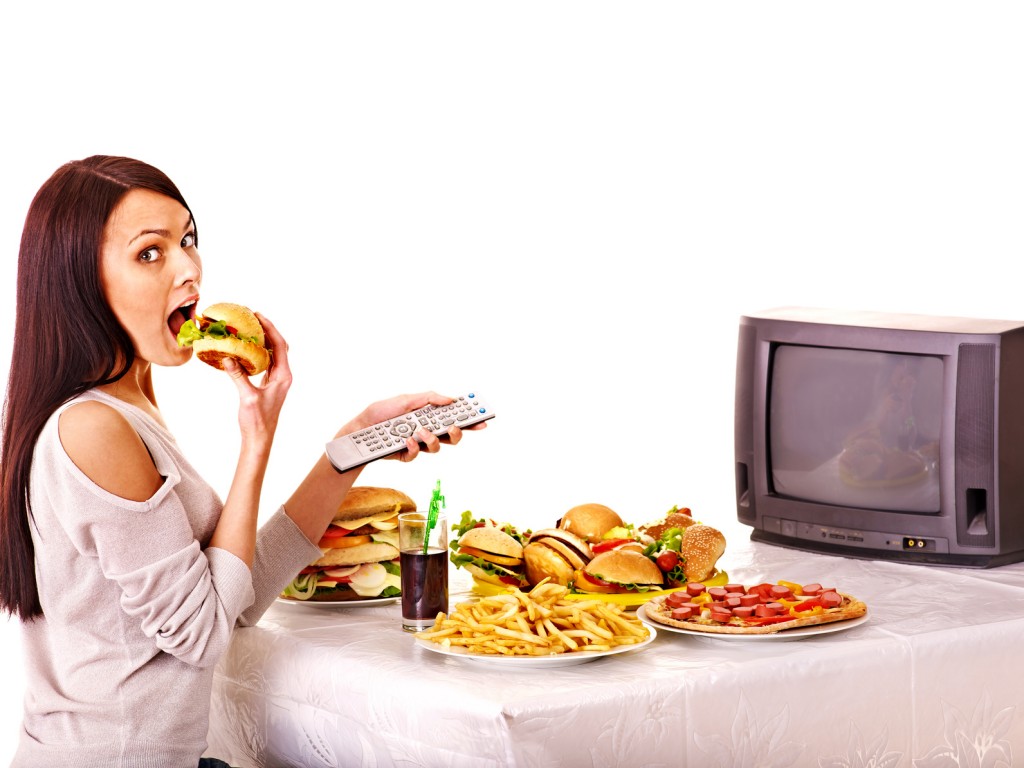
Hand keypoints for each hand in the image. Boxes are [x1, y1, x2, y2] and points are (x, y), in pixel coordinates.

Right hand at [222, 312, 291, 449]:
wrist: (260, 437)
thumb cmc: (257, 420)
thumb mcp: (247, 397)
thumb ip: (238, 376)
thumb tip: (228, 357)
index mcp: (283, 376)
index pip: (280, 345)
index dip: (270, 328)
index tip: (259, 316)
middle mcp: (283, 375)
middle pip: (278, 346)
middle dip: (266, 330)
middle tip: (252, 317)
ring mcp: (276, 379)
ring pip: (272, 353)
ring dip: (261, 340)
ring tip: (248, 328)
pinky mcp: (268, 383)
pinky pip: (264, 361)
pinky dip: (256, 352)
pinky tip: (244, 347)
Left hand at [339, 391, 485, 463]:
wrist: (361, 429)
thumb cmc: (381, 412)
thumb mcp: (406, 399)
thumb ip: (429, 398)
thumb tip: (451, 399)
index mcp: (429, 416)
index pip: (454, 418)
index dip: (470, 420)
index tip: (482, 419)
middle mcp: (427, 431)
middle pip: (452, 436)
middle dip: (458, 432)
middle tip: (454, 427)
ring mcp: (418, 444)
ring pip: (437, 447)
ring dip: (432, 439)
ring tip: (421, 431)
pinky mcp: (407, 455)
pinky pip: (417, 454)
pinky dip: (413, 446)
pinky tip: (406, 439)